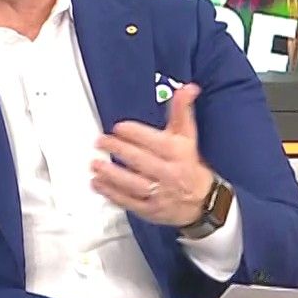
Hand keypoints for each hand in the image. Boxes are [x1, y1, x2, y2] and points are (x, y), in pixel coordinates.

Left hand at [91, 83, 213, 227]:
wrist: (203, 201)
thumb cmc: (190, 165)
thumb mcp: (188, 136)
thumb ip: (182, 111)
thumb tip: (187, 88)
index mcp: (177, 153)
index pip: (154, 141)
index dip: (134, 133)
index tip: (119, 127)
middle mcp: (168, 173)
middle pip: (139, 160)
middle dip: (117, 149)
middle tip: (100, 141)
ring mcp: (159, 193)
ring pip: (131, 183)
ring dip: (110, 173)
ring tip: (95, 164)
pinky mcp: (150, 209)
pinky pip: (128, 201)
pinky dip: (111, 193)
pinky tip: (98, 184)